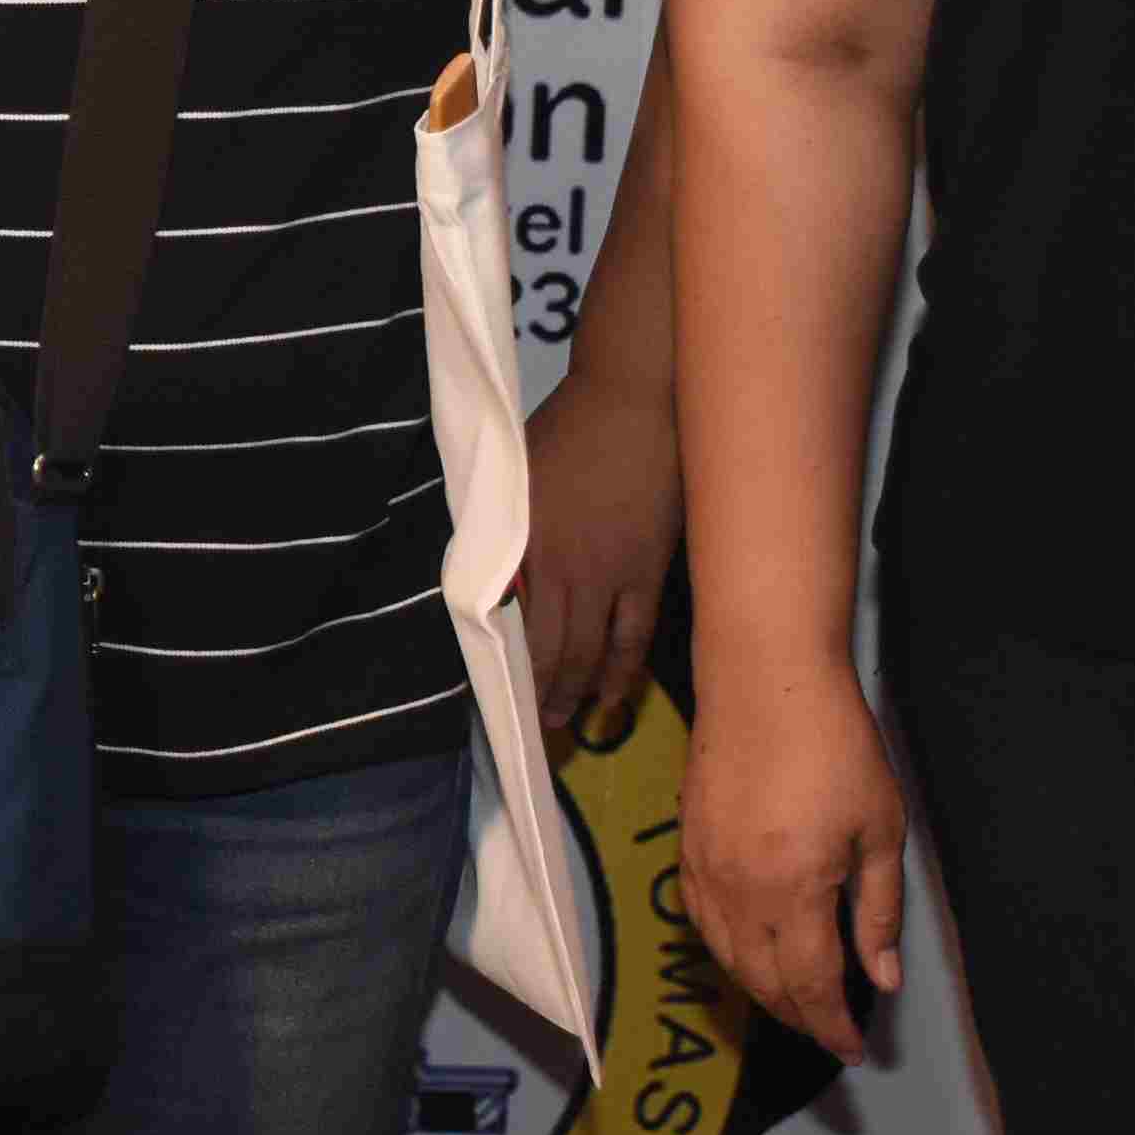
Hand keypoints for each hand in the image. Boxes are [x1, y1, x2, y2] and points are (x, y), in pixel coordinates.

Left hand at [518, 361, 678, 736]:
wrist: (634, 400)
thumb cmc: (565, 430)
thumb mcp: (513, 478)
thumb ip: (500, 529)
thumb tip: (484, 573)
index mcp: (524, 545)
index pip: (507, 625)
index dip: (500, 669)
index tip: (487, 698)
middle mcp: (565, 570)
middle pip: (550, 652)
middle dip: (537, 698)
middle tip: (528, 733)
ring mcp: (613, 575)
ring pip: (592, 654)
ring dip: (576, 695)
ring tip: (562, 725)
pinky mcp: (650, 571)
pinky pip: (634, 637)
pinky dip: (621, 674)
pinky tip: (611, 702)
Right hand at [677, 651, 903, 1062]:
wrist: (765, 681)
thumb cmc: (835, 746)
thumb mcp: (879, 829)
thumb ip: (878, 911)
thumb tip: (881, 978)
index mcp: (793, 891)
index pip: (810, 985)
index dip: (832, 1025)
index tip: (854, 1048)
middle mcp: (739, 892)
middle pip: (764, 982)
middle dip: (799, 1017)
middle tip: (832, 1030)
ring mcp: (705, 871)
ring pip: (728, 959)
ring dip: (762, 991)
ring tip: (796, 1002)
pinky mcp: (688, 848)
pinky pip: (701, 923)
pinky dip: (728, 953)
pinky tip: (749, 953)